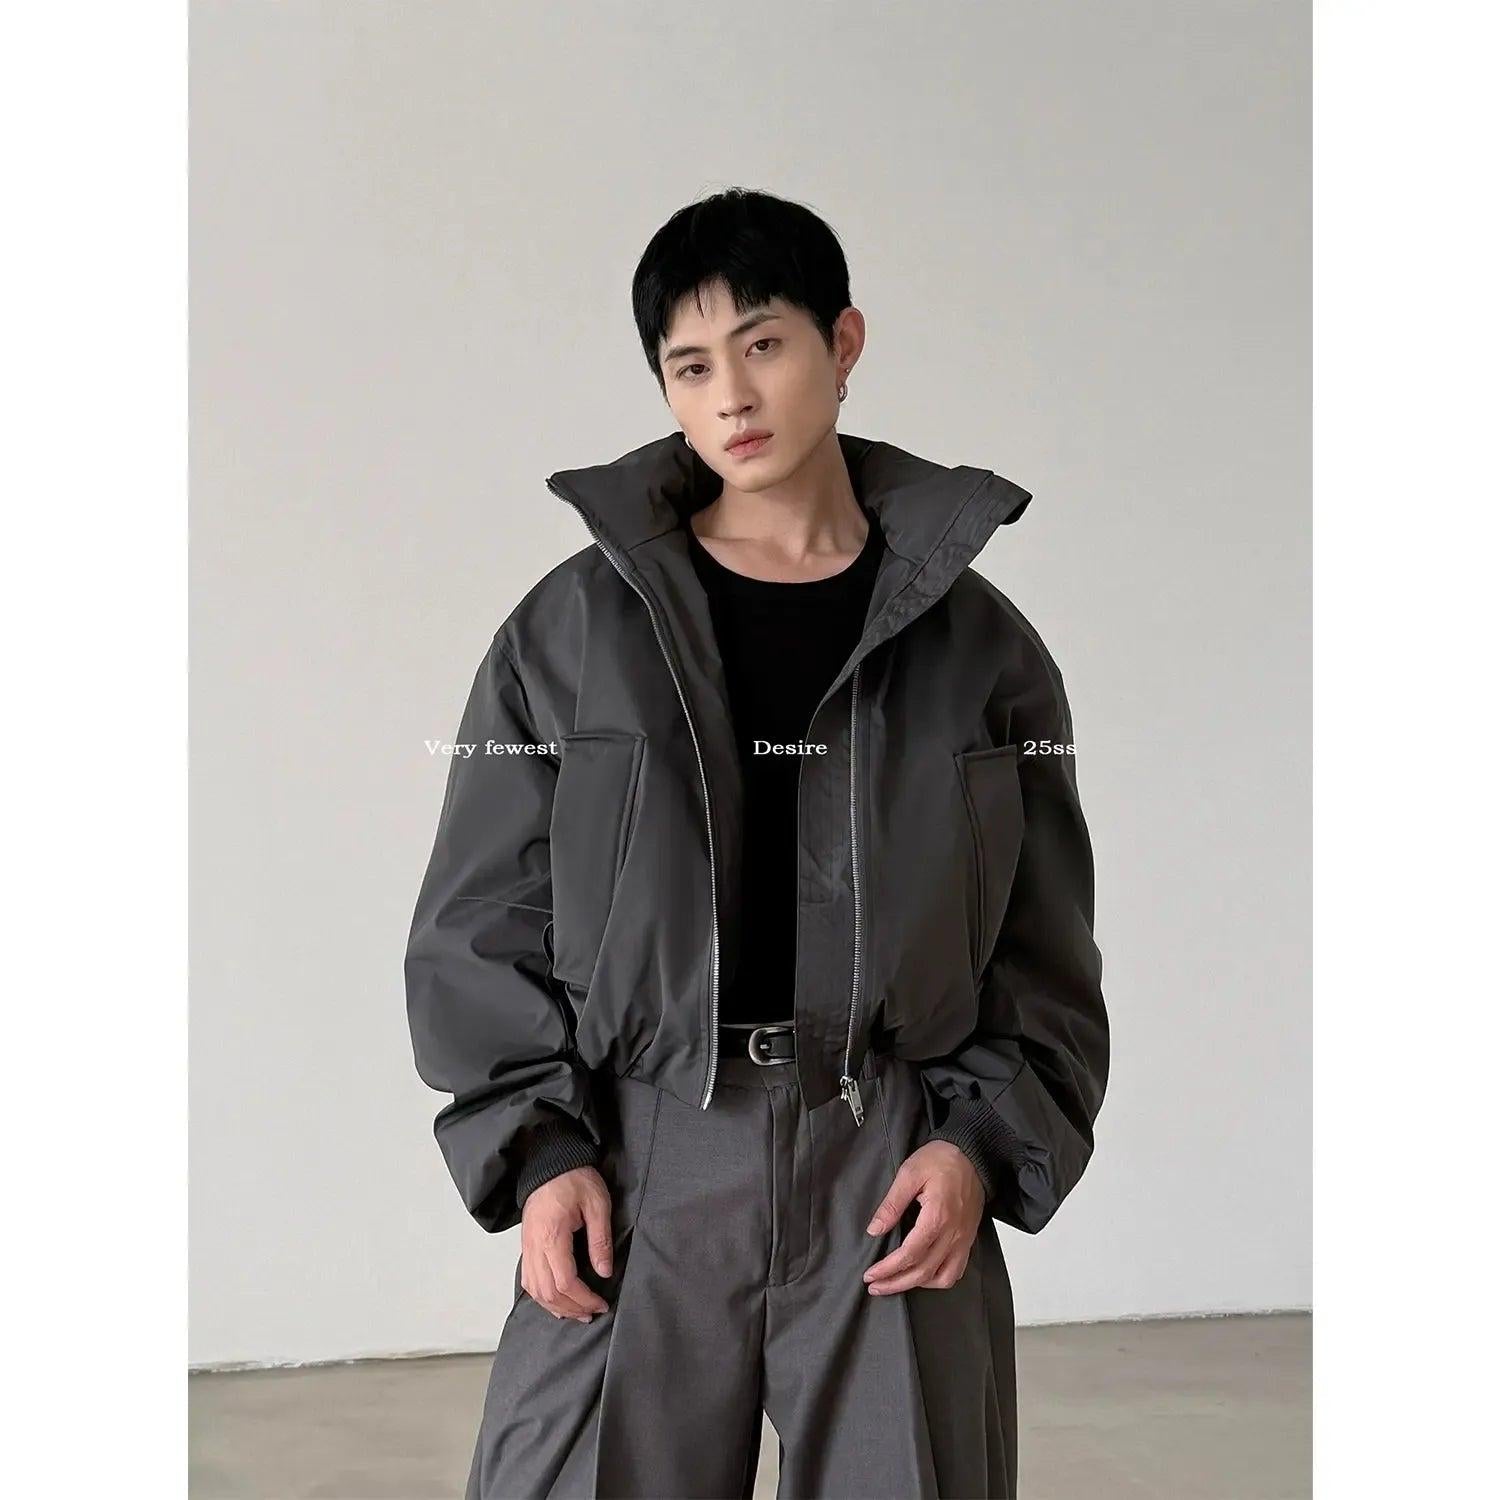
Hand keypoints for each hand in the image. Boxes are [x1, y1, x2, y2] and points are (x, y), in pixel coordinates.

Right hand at [519, 1166, 613, 1322]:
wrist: (549, 1163)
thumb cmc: (574, 1179)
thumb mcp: (597, 1203)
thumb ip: (600, 1240)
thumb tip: (604, 1272)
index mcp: (552, 1236)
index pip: (565, 1282)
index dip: (584, 1299)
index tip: (601, 1303)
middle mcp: (534, 1246)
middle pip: (548, 1292)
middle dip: (572, 1308)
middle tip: (593, 1312)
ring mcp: (527, 1247)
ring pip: (535, 1290)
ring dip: (556, 1307)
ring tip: (578, 1312)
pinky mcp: (526, 1245)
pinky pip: (529, 1280)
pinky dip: (542, 1297)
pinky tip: (556, 1302)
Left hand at [862, 1140, 983, 1294]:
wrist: (973, 1154)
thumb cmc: (942, 1159)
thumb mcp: (909, 1173)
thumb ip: (892, 1204)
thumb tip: (874, 1229)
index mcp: (937, 1217)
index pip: (909, 1255)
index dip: (888, 1269)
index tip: (871, 1275)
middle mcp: (953, 1234)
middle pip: (923, 1272)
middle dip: (896, 1283)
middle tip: (875, 1286)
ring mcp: (963, 1239)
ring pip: (942, 1277)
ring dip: (918, 1285)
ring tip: (897, 1282)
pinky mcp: (968, 1238)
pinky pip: (957, 1270)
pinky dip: (939, 1279)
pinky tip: (924, 1275)